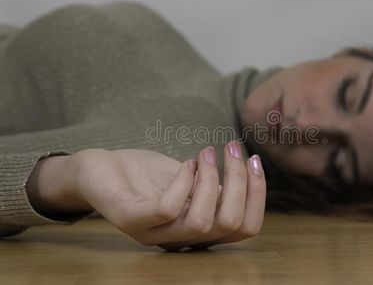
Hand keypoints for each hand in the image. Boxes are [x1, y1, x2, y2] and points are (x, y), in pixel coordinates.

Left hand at [68, 141, 265, 249]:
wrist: (99, 170)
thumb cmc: (147, 176)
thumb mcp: (190, 181)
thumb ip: (215, 187)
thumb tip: (249, 176)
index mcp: (198, 230)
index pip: (245, 228)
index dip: (257, 194)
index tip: (254, 159)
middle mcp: (180, 239)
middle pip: (230, 224)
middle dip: (239, 181)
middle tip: (233, 148)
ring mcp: (154, 234)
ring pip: (202, 222)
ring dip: (211, 179)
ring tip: (206, 152)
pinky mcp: (130, 220)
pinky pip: (167, 209)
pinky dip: (184, 182)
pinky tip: (185, 163)